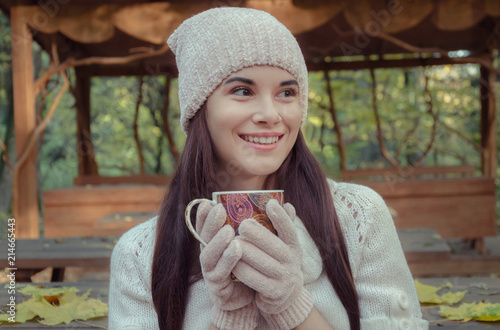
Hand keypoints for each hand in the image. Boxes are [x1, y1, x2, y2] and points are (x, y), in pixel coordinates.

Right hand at [196, 202, 257, 329]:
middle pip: (204, 238)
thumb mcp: (256, 245)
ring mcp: (211, 272)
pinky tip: (236, 250)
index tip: (208, 202)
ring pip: (208, 256)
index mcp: (216, 244)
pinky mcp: (217, 288)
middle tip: (219, 210)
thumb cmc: (251, 267)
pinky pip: (219, 274)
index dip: (204, 215)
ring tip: (228, 231)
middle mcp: (210, 256)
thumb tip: (284, 204)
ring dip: (217, 242)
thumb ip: (267, 225)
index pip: (206, 227)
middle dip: (210, 223)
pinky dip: (227, 261)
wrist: (249, 299)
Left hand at [233, 200, 313, 328]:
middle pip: (272, 245)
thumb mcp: (285, 246)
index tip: (270, 203)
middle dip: (256, 234)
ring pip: (261, 261)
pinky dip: (241, 269)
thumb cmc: (278, 262)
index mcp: (294, 247)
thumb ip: (284, 227)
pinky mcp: (273, 292)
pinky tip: (232, 263)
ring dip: (245, 251)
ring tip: (233, 242)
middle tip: (242, 225)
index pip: (289, 230)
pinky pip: (253, 278)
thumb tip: (286, 203)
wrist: (284, 296)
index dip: (281, 217)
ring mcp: (284, 278)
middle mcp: (292, 262)